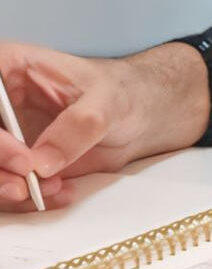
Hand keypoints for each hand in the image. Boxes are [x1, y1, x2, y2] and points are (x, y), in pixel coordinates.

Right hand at [0, 42, 210, 212]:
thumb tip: (43, 161)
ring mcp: (5, 136)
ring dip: (10, 189)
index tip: (22, 157)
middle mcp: (0, 105)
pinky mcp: (14, 163)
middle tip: (27, 184)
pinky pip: (4, 188)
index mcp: (11, 69)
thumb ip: (81, 124)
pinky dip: (28, 199)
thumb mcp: (111, 100)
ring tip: (54, 187)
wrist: (140, 117)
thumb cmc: (124, 91)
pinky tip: (60, 191)